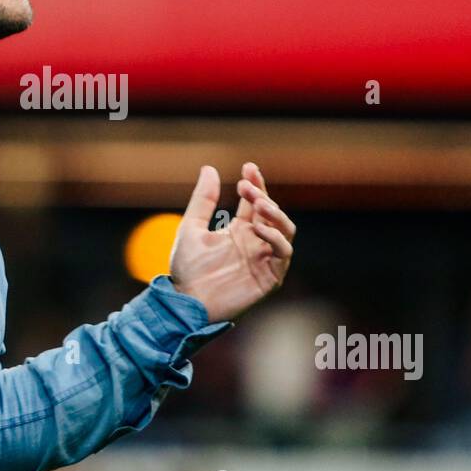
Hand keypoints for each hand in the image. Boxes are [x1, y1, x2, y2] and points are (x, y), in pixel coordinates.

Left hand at [169, 162, 294, 322]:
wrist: (185, 302)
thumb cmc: (187, 269)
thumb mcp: (191, 227)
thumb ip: (203, 200)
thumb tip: (209, 168)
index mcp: (239, 231)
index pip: (255, 203)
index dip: (256, 184)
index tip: (248, 167)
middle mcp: (255, 243)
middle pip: (272, 213)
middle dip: (262, 196)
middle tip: (246, 186)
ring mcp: (264, 259)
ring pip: (285, 230)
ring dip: (275, 214)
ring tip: (258, 203)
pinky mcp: (269, 277)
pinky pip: (283, 254)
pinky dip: (275, 238)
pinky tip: (259, 228)